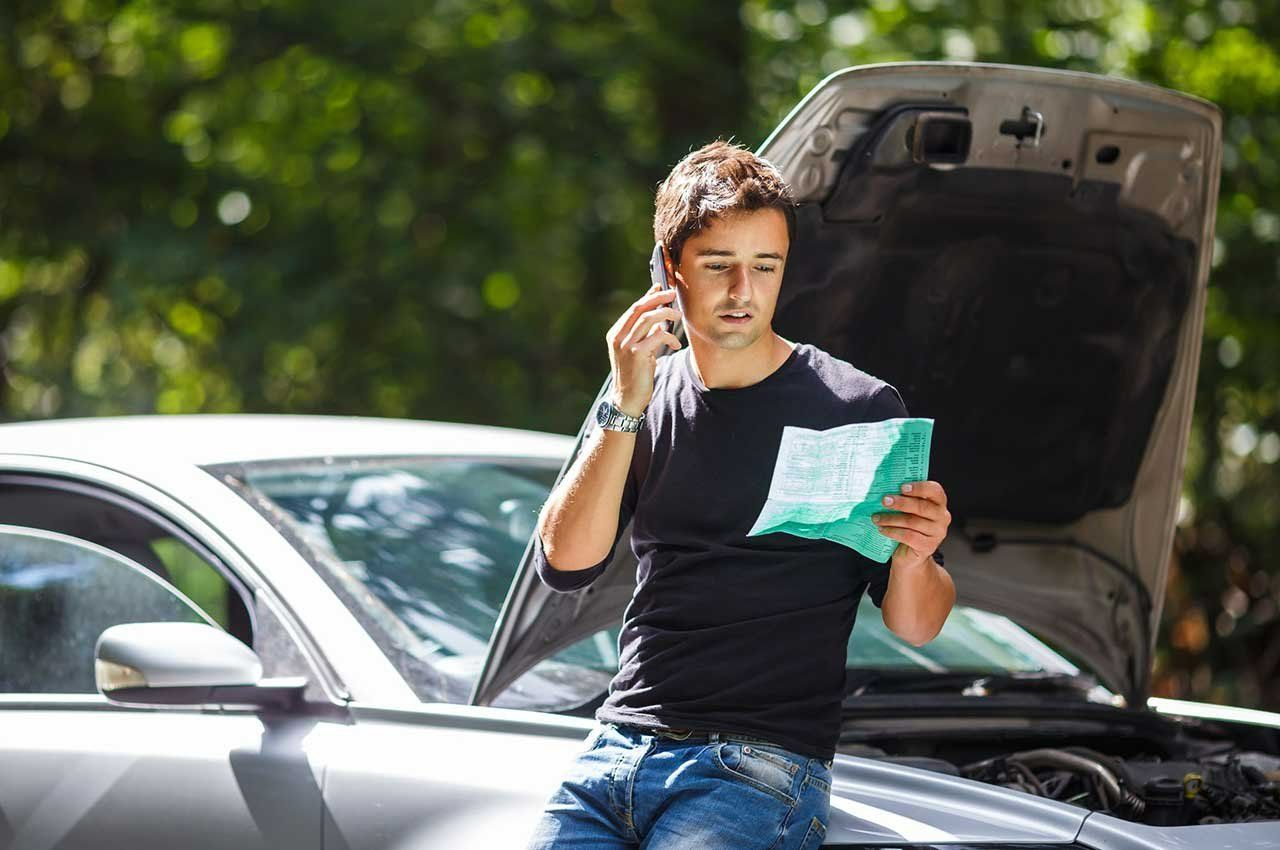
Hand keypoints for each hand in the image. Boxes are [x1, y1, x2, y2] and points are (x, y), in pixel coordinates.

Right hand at [605, 281, 682, 415]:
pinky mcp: (637, 354)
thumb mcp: (637, 350)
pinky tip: (675, 344)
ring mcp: (626, 345)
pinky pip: (657, 336)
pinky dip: (669, 336)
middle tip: (673, 295)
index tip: (661, 287)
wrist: (626, 399)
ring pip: (648, 318)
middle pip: (639, 308)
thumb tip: (658, 316)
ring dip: (665, 314)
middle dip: (658, 298)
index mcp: (616, 334)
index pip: (634, 308)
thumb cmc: (634, 374)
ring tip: (677, 316)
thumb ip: (644, 333)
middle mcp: (618, 337)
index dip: (649, 296)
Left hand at [872, 480, 949, 569]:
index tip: (902, 487)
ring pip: (912, 522)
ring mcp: (937, 533)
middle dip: (901, 503)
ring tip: (877, 518)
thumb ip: (904, 499)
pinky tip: (882, 529)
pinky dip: (892, 531)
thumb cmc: (908, 527)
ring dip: (891, 519)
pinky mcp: (928, 546)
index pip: (935, 490)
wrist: (910, 555)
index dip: (920, 487)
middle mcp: (942, 517)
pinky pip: (908, 536)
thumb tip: (884, 489)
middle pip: (922, 507)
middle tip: (884, 501)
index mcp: (938, 503)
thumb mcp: (909, 510)